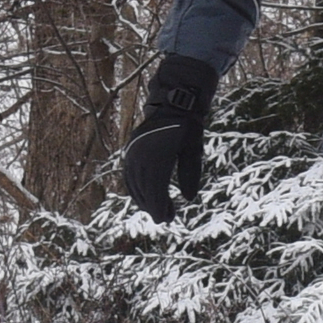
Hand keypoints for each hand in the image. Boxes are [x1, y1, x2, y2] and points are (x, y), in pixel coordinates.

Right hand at [122, 54, 215, 221]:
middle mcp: (141, 155)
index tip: (165, 220)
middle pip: (144, 189)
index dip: (159, 207)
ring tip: (158, 210)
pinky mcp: (131, 150)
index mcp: (157, 156)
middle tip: (165, 219)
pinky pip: (129, 174)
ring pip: (134, 183)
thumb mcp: (193, 149)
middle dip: (153, 206)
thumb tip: (188, 197)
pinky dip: (135, 188)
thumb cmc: (187, 126)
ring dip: (144, 199)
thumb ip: (190, 173)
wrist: (172, 102)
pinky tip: (143, 197)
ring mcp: (133, 151)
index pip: (155, 190)